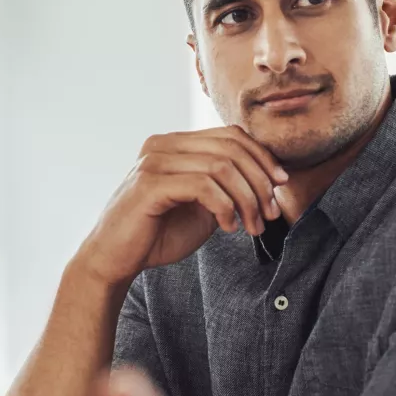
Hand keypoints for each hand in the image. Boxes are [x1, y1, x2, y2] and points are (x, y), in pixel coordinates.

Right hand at [76, 126, 287, 285]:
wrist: (114, 260)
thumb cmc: (157, 235)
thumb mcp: (202, 207)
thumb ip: (225, 188)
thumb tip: (267, 179)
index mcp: (175, 143)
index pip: (231, 135)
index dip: (262, 157)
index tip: (281, 185)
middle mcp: (163, 144)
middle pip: (230, 147)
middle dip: (259, 180)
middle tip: (270, 213)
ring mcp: (154, 161)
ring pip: (221, 166)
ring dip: (246, 199)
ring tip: (252, 226)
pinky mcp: (150, 184)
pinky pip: (203, 186)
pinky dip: (225, 207)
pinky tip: (229, 227)